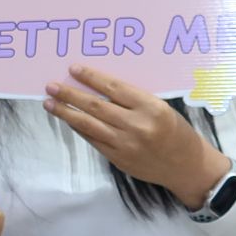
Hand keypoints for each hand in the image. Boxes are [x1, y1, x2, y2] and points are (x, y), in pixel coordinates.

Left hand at [45, 67, 230, 209]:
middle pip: (95, 106)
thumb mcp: (161, 108)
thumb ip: (133, 100)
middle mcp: (136, 125)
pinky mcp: (117, 158)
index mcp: (151, 107)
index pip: (114, 88)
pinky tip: (67, 119)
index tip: (73, 69)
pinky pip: (92, 139)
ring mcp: (125, 144)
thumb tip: (99, 87)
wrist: (186, 166)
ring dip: (66, 112)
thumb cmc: (175, 131)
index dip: (91, 78)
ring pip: (88, 124)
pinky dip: (78, 128)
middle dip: (70, 95)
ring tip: (49, 103)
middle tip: (51, 85)